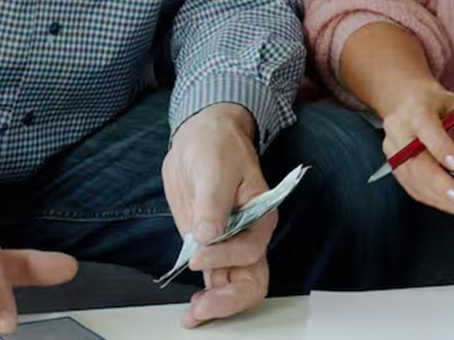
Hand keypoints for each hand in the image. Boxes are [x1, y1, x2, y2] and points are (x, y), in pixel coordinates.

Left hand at [162, 103, 272, 328]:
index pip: (250, 250)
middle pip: (252, 280)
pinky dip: (208, 298)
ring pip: (236, 286)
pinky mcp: (211, 248)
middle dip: (229, 299)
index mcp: (260, 215)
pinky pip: (216, 281)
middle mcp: (249, 235)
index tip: (197, 254)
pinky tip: (194, 309)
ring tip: (194, 315)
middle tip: (202, 307)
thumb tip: (208, 234)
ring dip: (218, 305)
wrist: (201, 137)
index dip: (224, 257)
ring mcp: (230, 245)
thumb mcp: (214, 166)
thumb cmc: (216, 145)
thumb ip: (213, 202)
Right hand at [379, 83, 453, 218]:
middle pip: (414, 160)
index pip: (425, 128)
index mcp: (416, 110)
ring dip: (436, 196)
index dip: (440, 147)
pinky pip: (409, 185)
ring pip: (411, 177)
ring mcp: (393, 149)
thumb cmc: (432, 105)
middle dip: (438, 183)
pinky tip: (447, 204)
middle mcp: (399, 129)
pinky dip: (429, 198)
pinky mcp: (394, 164)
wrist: (406, 102)